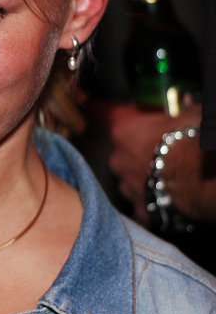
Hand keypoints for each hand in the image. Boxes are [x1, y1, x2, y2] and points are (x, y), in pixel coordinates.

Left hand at [105, 102, 215, 223]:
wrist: (200, 177)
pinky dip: (153, 203)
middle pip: (122, 152)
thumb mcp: (188, 115)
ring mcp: (126, 185)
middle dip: (138, 152)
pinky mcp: (140, 208)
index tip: (137, 117)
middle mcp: (118, 158)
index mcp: (123, 130)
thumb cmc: (190, 142)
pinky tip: (167, 198)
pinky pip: (143, 205)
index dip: (128, 118)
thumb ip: (182, 109)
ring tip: (167, 176)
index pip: (113, 116)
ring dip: (144, 177)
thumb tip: (189, 104)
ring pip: (130, 179)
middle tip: (161, 151)